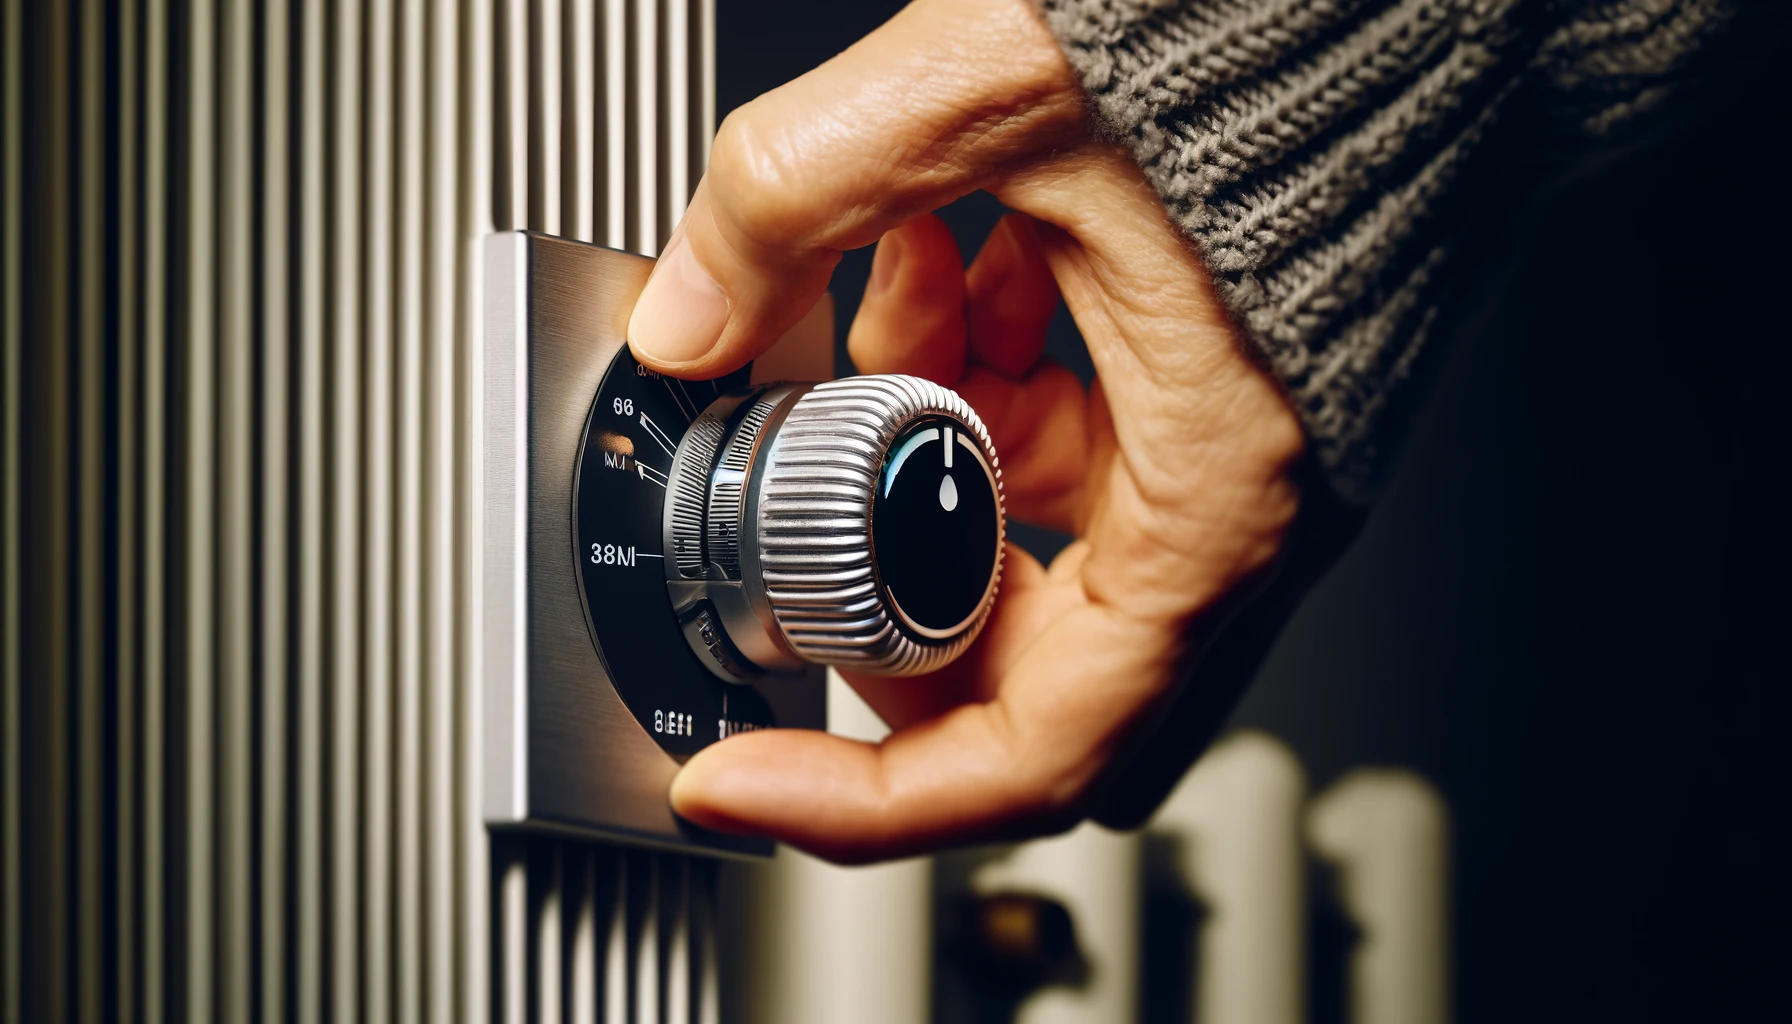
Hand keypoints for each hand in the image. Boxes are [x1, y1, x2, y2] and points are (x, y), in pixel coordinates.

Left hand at [627, 0, 1306, 862]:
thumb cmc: (1298, 24)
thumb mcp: (991, 93)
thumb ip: (792, 202)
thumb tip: (689, 314)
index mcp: (1217, 497)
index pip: (1038, 749)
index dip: (866, 800)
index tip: (745, 780)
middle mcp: (1240, 510)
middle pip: (1027, 670)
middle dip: (883, 599)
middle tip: (794, 511)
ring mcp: (1229, 460)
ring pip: (1035, 545)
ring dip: (920, 456)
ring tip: (881, 309)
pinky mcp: (1214, 396)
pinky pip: (1072, 453)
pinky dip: (983, 389)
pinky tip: (949, 264)